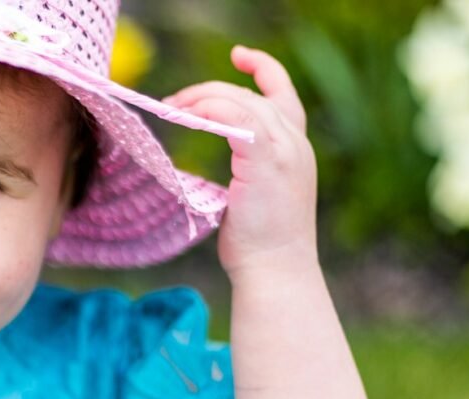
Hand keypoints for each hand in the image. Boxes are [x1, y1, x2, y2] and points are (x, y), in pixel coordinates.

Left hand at [163, 46, 318, 277]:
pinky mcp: (266, 160)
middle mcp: (296, 143)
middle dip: (208, 91)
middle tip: (172, 101)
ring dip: (201, 99)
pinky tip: (185, 117)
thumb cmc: (259, 243)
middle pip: (251, 95)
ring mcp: (285, 150)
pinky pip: (234, 118)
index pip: (282, 93)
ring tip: (172, 107)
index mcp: (296, 149)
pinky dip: (208, 111)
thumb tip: (214, 147)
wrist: (275, 270)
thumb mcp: (255, 193)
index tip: (238, 57)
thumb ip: (246, 165)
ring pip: (240, 102)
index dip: (262, 68)